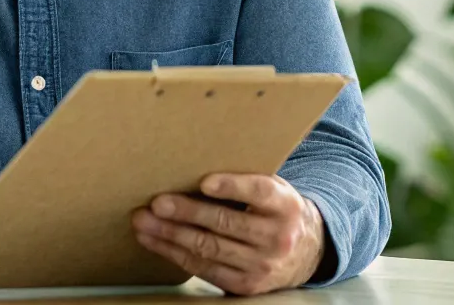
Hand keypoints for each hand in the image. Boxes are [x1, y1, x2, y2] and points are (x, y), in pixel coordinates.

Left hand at [132, 174, 326, 295]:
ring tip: (145, 222)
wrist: (308, 253)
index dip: (232, 187)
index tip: (205, 182)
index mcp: (286, 205)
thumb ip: (247, 183)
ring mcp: (262, 265)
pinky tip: (157, 242)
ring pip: (209, 248)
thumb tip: (194, 167)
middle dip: (186, 213)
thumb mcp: (275, 192)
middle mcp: (277, 237)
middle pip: (225, 223)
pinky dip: (176, 254)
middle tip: (157, 203)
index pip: (259, 192)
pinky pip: (204, 269)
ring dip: (171, 235)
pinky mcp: (246, 285)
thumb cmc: (278, 212)